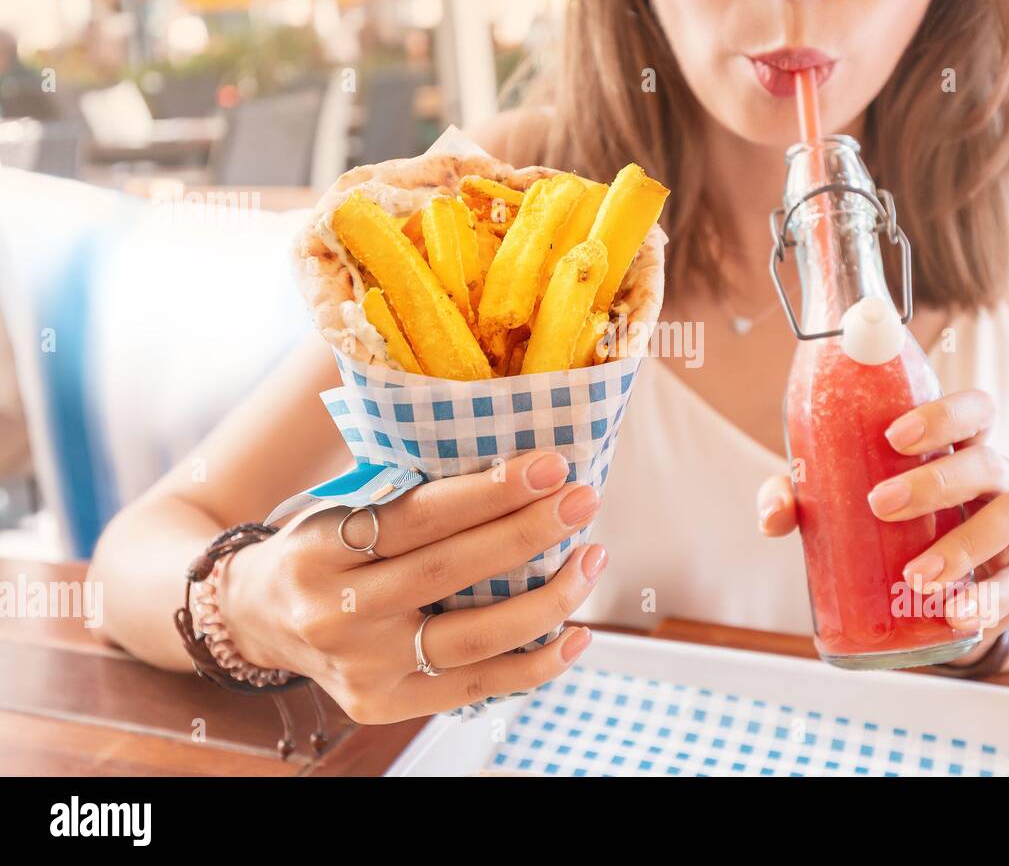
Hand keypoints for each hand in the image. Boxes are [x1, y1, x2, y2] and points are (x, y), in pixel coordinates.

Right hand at [220, 451, 605, 722]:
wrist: (255, 619)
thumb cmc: (320, 548)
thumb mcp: (337, 507)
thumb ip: (403, 494)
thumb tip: (511, 466)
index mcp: (321, 548)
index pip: (417, 517)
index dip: (489, 491)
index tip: (549, 464)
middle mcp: (338, 611)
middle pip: (449, 572)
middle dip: (528, 533)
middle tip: (583, 499)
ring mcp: (362, 667)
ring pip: (473, 638)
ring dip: (548, 599)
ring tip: (591, 559)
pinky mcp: (384, 704)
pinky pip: (476, 687)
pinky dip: (536, 664)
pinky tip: (576, 633)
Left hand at [757, 389, 1008, 663]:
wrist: (929, 603)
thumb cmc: (885, 535)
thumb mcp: (841, 512)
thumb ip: (804, 502)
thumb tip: (773, 517)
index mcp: (958, 451)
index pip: (974, 411)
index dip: (944, 414)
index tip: (894, 436)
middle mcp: (995, 482)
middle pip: (988, 460)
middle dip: (936, 481)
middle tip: (881, 504)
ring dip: (965, 545)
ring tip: (915, 576)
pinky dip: (996, 598)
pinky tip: (958, 614)